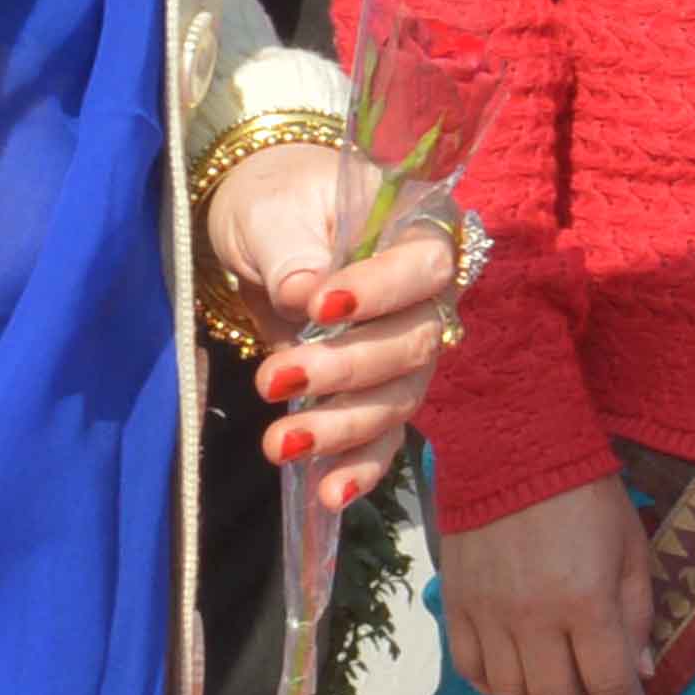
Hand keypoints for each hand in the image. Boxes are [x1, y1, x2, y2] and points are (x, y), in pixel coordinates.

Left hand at [203, 139, 460, 516]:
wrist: (266, 223)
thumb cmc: (277, 200)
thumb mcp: (273, 210)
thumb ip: (294, 250)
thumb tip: (306, 296)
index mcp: (419, 231)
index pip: (423, 268)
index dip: (380, 293)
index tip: (318, 306)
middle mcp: (428, 297)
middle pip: (413, 345)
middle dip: (347, 371)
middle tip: (274, 379)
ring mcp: (406, 349)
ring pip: (397, 399)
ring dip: (342, 428)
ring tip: (280, 443)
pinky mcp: (375, 390)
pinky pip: (383, 436)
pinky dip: (358, 467)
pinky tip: (328, 494)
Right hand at [437, 477, 657, 694]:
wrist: (512, 449)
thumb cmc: (587, 495)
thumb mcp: (632, 549)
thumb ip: (637, 614)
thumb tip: (642, 672)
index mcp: (585, 603)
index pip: (609, 684)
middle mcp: (532, 619)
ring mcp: (488, 615)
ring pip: (512, 694)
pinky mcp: (457, 605)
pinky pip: (472, 669)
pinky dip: (497, 693)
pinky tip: (519, 694)